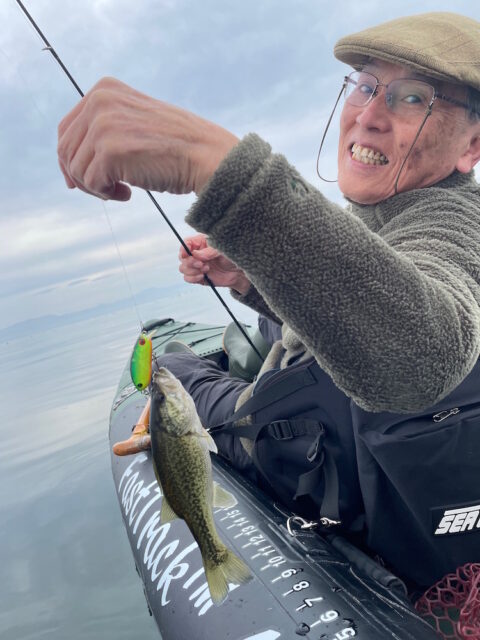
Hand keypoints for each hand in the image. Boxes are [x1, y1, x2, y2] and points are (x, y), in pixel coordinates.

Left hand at [57, 77, 238, 199]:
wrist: (205, 155)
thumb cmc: (176, 146)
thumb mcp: (135, 120)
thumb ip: (106, 126)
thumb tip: (70, 158)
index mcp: (104, 89)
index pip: (66, 128)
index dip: (68, 157)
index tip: (79, 179)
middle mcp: (99, 101)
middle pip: (66, 150)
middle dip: (80, 176)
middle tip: (103, 190)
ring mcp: (103, 125)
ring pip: (76, 169)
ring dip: (96, 187)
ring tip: (121, 190)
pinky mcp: (109, 151)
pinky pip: (91, 182)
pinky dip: (107, 194)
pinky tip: (128, 193)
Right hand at [179, 234, 249, 294]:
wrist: (239, 272)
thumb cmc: (231, 256)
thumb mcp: (221, 250)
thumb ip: (208, 252)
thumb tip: (196, 255)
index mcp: (200, 243)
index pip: (185, 243)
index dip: (184, 248)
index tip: (188, 253)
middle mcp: (196, 254)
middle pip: (182, 257)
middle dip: (190, 262)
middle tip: (201, 264)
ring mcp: (196, 266)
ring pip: (183, 268)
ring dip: (192, 270)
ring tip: (206, 269)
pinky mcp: (198, 277)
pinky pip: (187, 278)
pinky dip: (192, 278)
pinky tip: (202, 276)